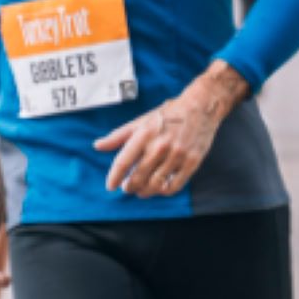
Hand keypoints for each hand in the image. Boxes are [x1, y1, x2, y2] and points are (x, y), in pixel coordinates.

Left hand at [94, 64, 245, 197]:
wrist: (200, 107)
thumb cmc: (169, 114)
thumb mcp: (141, 121)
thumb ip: (119, 136)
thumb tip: (98, 146)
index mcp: (145, 134)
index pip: (124, 161)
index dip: (114, 177)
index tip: (111, 186)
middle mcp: (160, 146)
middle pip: (138, 177)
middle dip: (129, 187)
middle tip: (127, 188)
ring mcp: (177, 155)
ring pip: (155, 185)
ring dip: (144, 192)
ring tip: (141, 191)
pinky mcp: (191, 162)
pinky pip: (174, 186)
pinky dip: (163, 191)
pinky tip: (159, 188)